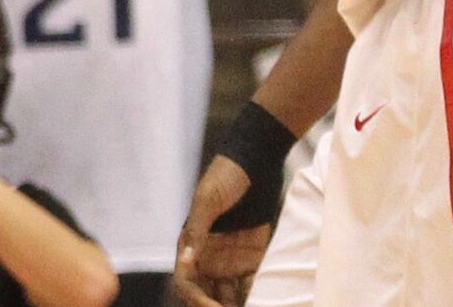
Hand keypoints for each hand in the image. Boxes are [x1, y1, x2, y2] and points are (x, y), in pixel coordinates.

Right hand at [174, 156, 269, 306]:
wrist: (257, 160)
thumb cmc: (227, 175)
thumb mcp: (209, 199)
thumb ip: (198, 229)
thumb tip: (188, 259)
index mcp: (192, 243)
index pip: (187, 282)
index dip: (196, 300)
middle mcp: (208, 256)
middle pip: (205, 294)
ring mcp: (230, 258)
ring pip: (228, 295)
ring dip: (234, 306)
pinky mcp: (252, 257)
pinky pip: (251, 285)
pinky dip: (255, 297)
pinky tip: (265, 302)